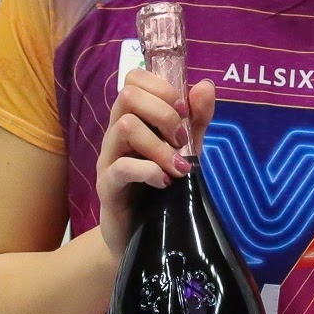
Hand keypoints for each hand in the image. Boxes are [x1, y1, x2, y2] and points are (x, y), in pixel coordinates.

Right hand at [96, 72, 215, 256]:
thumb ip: (196, 120)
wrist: (143, 234)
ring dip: (159, 145)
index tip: (184, 112)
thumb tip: (205, 85)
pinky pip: (122, 167)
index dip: (162, 87)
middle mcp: (116, 133)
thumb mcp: (186, 150)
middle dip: (163, 113)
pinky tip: (165, 182)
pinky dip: (149, 171)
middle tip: (181, 140)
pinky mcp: (107, 187)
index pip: (134, 79)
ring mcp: (108, 159)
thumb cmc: (162, 186)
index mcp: (134, 118)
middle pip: (127, 95)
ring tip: (178, 167)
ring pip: (125, 127)